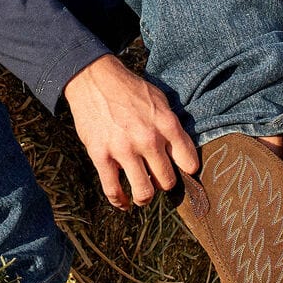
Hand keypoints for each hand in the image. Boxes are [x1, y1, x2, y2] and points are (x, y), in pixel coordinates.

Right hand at [63, 54, 199, 209]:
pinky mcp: (101, 155)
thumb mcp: (159, 100)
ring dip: (144, 197)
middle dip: (164, 183)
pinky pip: (113, 189)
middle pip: (167, 180)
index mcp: (166, 124)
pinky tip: (123, 203)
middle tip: (158, 179)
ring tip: (143, 196)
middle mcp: (148, 139)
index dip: (187, 170)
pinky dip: (119, 201)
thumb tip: (181, 151)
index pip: (188, 161)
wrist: (94, 79)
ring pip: (143, 191)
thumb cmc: (129, 89)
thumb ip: (170, 125)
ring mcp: (123, 149)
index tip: (181, 171)